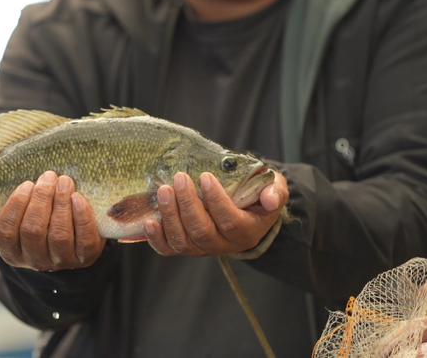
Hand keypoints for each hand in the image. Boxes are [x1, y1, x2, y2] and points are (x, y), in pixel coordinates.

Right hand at [0, 171, 105, 270]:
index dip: (15, 206)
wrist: (76, 238)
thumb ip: (20, 202)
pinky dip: (81, 216)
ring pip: (58, 235)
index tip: (27, 184)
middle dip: (41, 199)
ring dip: (61, 204)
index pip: (5, 232)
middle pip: (32, 231)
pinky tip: (78, 198)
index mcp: (13, 253)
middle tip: (48, 177)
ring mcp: (61, 262)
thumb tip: (19, 178)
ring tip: (64, 181)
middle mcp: (35, 261)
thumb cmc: (45, 219)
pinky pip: (84, 239)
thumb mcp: (26, 215)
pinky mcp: (85, 257)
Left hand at [144, 171, 288, 256]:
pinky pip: (169, 250)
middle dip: (188, 204)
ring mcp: (202, 248)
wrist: (245, 208)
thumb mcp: (275, 189)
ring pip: (183, 241)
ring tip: (164, 190)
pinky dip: (156, 239)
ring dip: (170, 216)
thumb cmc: (257, 195)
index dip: (217, 200)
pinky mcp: (186, 247)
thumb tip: (270, 199)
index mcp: (247, 232)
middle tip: (180, 178)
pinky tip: (150, 220)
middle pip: (202, 232)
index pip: (230, 221)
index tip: (205, 176)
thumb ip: (276, 192)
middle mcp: (224, 245)